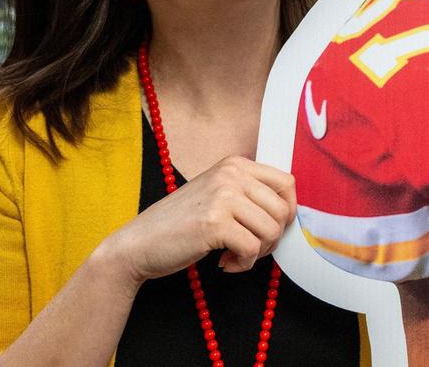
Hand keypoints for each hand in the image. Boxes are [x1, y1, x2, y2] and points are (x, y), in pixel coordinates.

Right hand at [97, 155, 296, 290]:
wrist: (138, 244)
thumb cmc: (180, 224)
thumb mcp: (217, 195)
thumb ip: (249, 194)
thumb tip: (290, 210)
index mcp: (235, 164)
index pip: (287, 183)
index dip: (287, 211)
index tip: (270, 228)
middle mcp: (231, 174)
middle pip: (283, 210)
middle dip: (272, 237)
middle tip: (250, 248)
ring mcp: (223, 196)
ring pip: (271, 230)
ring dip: (258, 252)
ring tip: (236, 255)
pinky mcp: (214, 223)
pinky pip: (252, 249)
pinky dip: (244, 264)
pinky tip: (225, 263)